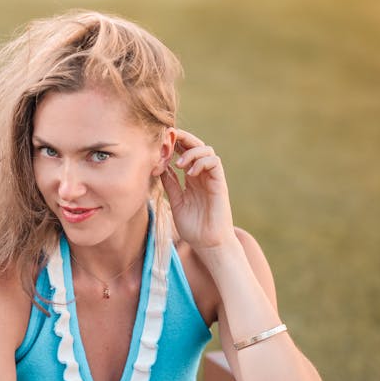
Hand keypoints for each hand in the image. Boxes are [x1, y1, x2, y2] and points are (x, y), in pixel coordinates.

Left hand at [159, 129, 234, 250]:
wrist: (208, 243)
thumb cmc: (193, 227)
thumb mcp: (176, 201)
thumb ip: (170, 184)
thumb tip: (159, 166)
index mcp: (191, 178)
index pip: (185, 152)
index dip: (174, 143)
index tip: (160, 141)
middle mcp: (202, 175)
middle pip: (196, 145)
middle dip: (183, 138)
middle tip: (169, 137)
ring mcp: (212, 178)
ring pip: (207, 150)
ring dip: (191, 151)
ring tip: (179, 164)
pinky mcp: (220, 184)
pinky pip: (214, 163)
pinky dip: (202, 162)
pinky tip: (190, 173)